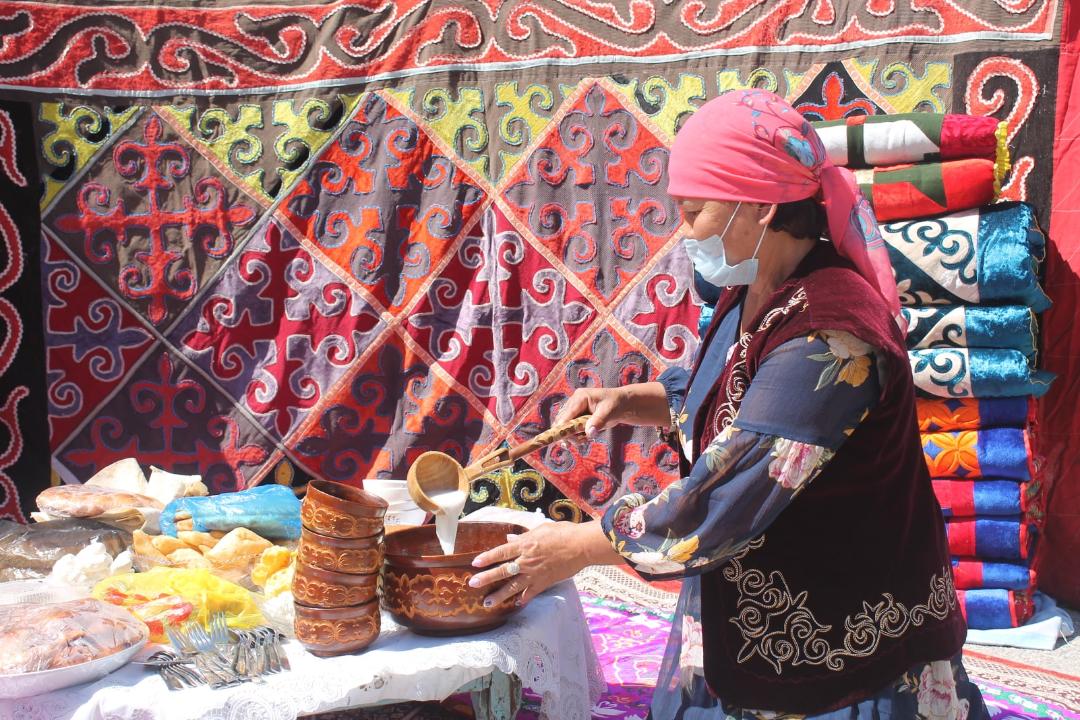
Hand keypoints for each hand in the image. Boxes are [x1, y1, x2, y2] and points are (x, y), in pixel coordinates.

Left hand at [468, 521, 622, 606]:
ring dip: (499, 595)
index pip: (501, 552)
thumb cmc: (563, 533)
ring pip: (513, 587)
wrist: (581, 546)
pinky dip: (523, 599)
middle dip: (486, 578)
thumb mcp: (541, 529)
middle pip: (502, 571)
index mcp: (525, 545)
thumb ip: (524, 536)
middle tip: (472, 584)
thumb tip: (509, 540)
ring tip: (487, 603)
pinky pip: (531, 593)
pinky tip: (516, 605)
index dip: (487, 557)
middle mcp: (527, 561)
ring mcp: (535, 574)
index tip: (474, 563)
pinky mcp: (545, 582)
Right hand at [555, 383, 669, 436]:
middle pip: (562, 420)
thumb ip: (598, 421)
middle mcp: (574, 402)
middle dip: (567, 434)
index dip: (563, 427)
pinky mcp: (577, 417)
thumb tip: (589, 432)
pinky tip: (585, 438)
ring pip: (565, 426)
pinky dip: (576, 436)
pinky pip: (571, 429)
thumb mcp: (609, 412)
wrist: (622, 404)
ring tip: (584, 440)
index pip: (567, 414)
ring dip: (572, 436)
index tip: (563, 440)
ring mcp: (575, 410)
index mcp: (580, 397)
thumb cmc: (616, 404)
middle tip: (573, 444)